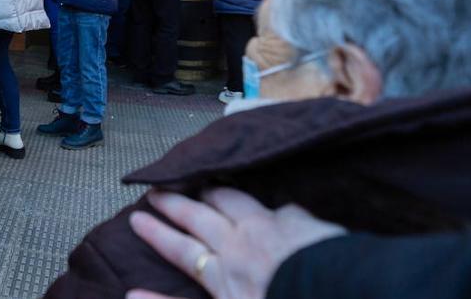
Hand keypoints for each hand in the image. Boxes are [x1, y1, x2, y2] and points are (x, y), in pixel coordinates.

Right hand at [126, 189, 345, 298]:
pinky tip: (268, 196)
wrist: (338, 295)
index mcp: (221, 272)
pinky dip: (266, 199)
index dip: (157, 234)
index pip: (180, 249)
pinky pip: (278, 204)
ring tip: (203, 182)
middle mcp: (240, 242)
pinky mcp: (303, 222)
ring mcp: (272, 228)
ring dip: (215, 192)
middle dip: (176, 204)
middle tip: (157, 189)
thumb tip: (132, 295)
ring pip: (234, 201)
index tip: (136, 218)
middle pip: (200, 217)